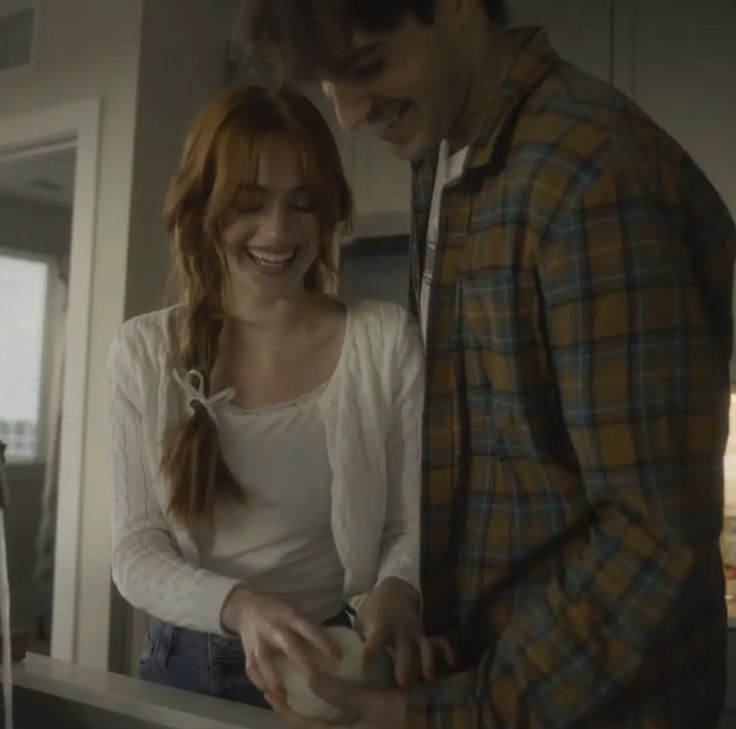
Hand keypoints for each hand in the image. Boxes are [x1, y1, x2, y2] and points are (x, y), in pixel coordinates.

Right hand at [220, 587, 340, 698]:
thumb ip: (311, 629)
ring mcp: (259, 642)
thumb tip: (335, 647)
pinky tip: (271, 696)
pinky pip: (253, 671)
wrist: (247, 607)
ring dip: (274, 680)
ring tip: (284, 698)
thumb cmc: (280, 613)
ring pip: (265, 662)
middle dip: (304, 664)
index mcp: (291, 616)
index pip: (309, 629)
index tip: (338, 658)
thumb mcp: (297, 613)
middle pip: (290, 646)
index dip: (324, 642)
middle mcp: (275, 628)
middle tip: (317, 681)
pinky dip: (261, 684)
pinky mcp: (248, 654)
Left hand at [267, 673, 406, 728]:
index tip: (271, 694)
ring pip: (326, 726)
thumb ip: (342, 693)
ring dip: (310, 715)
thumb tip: (311, 679)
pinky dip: (328, 714)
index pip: (308, 728)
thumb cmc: (409, 716)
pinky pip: (340, 722)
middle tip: (280, 694)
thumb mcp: (375, 703)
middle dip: (295, 715)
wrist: (444, 725)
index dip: (287, 712)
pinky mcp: (369, 727)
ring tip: (298, 694)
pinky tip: (327, 698)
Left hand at [357, 577, 454, 686]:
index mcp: (381, 626)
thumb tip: (343, 662)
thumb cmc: (373, 611)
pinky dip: (447, 650)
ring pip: (423, 647)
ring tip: (429, 678)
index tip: (366, 664)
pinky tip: (452, 662)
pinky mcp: (424, 635)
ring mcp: (414, 632)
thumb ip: (357, 639)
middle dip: (404, 663)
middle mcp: (399, 629)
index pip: (375, 639)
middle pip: (403, 647)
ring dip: (426, 661)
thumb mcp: (361, 620)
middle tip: (403, 682)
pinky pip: (439, 641)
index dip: (371, 650)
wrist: (393, 591)